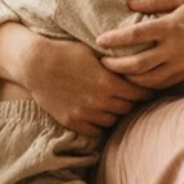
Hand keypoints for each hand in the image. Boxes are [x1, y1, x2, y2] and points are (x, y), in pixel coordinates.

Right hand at [22, 34, 149, 136]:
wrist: (35, 64)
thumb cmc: (65, 52)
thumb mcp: (94, 52)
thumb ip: (114, 63)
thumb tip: (133, 64)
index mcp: (108, 83)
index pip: (138, 93)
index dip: (145, 90)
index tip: (148, 88)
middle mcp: (99, 101)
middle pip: (127, 108)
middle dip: (131, 101)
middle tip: (132, 96)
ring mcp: (85, 113)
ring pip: (112, 120)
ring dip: (115, 113)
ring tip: (114, 104)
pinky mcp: (72, 121)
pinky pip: (95, 130)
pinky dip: (100, 123)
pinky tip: (99, 114)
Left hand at [95, 0, 183, 87]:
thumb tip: (129, 5)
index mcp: (171, 26)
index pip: (136, 35)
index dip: (114, 39)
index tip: (99, 40)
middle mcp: (174, 48)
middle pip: (137, 64)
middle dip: (115, 65)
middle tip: (102, 62)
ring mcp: (181, 64)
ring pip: (147, 80)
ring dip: (128, 78)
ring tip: (115, 71)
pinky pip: (161, 84)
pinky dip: (144, 84)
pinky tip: (134, 78)